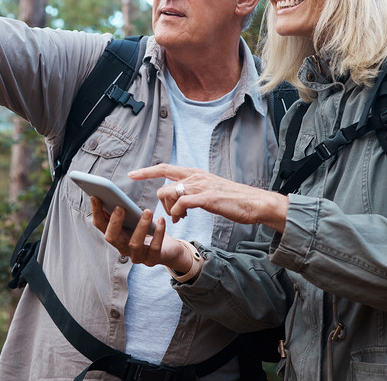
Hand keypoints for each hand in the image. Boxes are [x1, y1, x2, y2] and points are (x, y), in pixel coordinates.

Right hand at [90, 197, 192, 272]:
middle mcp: (122, 248)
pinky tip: (161, 220)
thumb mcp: (135, 220)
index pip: (100, 225)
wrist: (168, 249)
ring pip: (134, 244)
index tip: (96, 196)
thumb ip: (124, 211)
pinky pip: (154, 247)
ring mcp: (137, 256)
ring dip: (141, 226)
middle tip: (120, 207)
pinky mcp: (152, 259)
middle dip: (114, 222)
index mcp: (115, 235)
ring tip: (148, 211)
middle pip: (111, 237)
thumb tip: (113, 195)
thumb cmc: (148, 230)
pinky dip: (158, 233)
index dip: (96, 212)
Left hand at [128, 164, 289, 232]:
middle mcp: (195, 176)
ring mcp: (200, 186)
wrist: (254, 203)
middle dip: (162, 203)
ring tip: (180, 218)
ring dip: (169, 210)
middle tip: (173, 215)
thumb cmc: (233, 199)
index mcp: (195, 173)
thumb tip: (181, 199)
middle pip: (163, 185)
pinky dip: (177, 213)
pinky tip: (183, 218)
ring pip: (169, 194)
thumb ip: (194, 191)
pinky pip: (181, 204)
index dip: (146, 171)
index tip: (131, 174)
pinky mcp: (206, 198)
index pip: (165, 168)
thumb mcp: (209, 190)